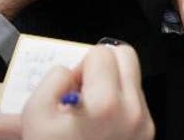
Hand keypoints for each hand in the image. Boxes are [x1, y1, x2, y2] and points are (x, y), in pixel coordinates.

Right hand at [21, 43, 153, 139]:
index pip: (101, 52)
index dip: (81, 65)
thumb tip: (71, 70)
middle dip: (102, 65)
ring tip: (90, 108)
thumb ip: (53, 80)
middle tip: (83, 89)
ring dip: (112, 83)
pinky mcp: (148, 133)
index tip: (71, 89)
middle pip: (126, 56)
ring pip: (132, 78)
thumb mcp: (35, 115)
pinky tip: (100, 123)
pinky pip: (135, 100)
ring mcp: (144, 123)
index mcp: (107, 104)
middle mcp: (134, 111)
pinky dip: (119, 102)